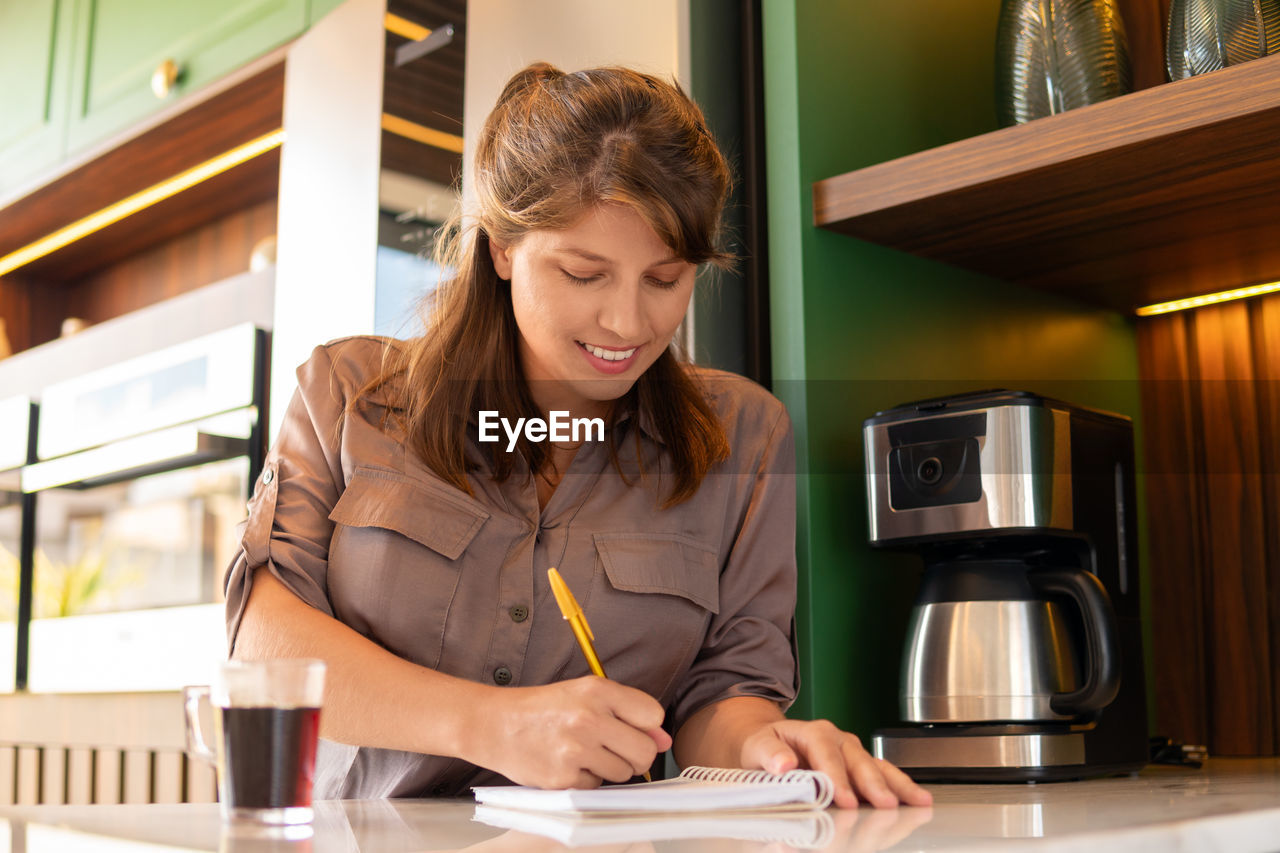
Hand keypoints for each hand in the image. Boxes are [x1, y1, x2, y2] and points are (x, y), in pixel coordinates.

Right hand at [469, 676, 671, 788]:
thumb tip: (664, 740)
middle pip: (645, 751)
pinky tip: (567, 764)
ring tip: (583, 752)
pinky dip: (587, 780)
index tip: (630, 726)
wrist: (496, 725)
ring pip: (624, 772)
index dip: (645, 725)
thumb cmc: (544, 709)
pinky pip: (597, 787)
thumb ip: (627, 712)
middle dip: (635, 754)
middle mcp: (589, 718)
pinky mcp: (564, 778)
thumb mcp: (585, 694)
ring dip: (610, 768)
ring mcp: (576, 750)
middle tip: (612, 747)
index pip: (653, 715)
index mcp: (597, 690)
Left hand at [739, 719, 930, 808]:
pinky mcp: (860, 769)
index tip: (844, 799)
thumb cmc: (766, 747)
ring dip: (897, 786)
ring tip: (918, 802)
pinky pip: (883, 776)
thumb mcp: (758, 746)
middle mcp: (838, 740)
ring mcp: (853, 754)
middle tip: (885, 804)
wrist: (770, 744)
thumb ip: (769, 754)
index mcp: (814, 732)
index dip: (837, 778)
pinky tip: (917, 800)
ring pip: (878, 768)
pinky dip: (900, 788)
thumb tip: (782, 763)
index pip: (827, 755)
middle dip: (873, 784)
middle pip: (859, 761)